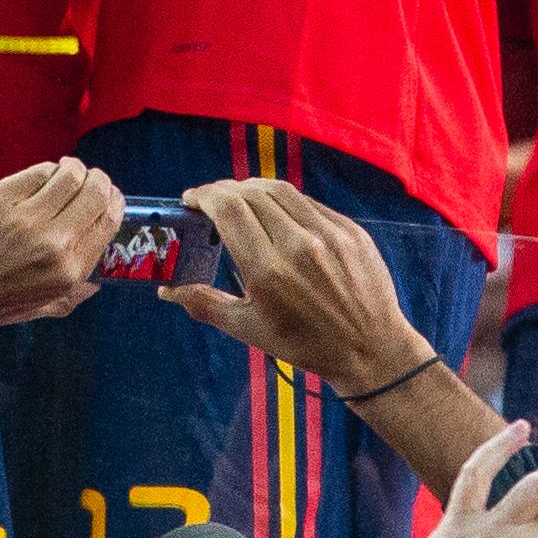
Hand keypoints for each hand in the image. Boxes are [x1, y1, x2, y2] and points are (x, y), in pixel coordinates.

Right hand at [169, 179, 427, 399]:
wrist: (371, 350)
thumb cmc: (306, 345)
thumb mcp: (250, 330)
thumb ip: (205, 304)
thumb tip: (166, 290)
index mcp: (269, 272)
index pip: (229, 209)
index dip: (204, 196)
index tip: (192, 200)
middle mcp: (299, 246)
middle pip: (249, 194)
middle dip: (222, 191)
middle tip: (210, 201)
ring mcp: (329, 234)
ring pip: (280, 190)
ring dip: (251, 188)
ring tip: (239, 198)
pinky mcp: (350, 230)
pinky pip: (308, 202)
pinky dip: (284, 200)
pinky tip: (275, 211)